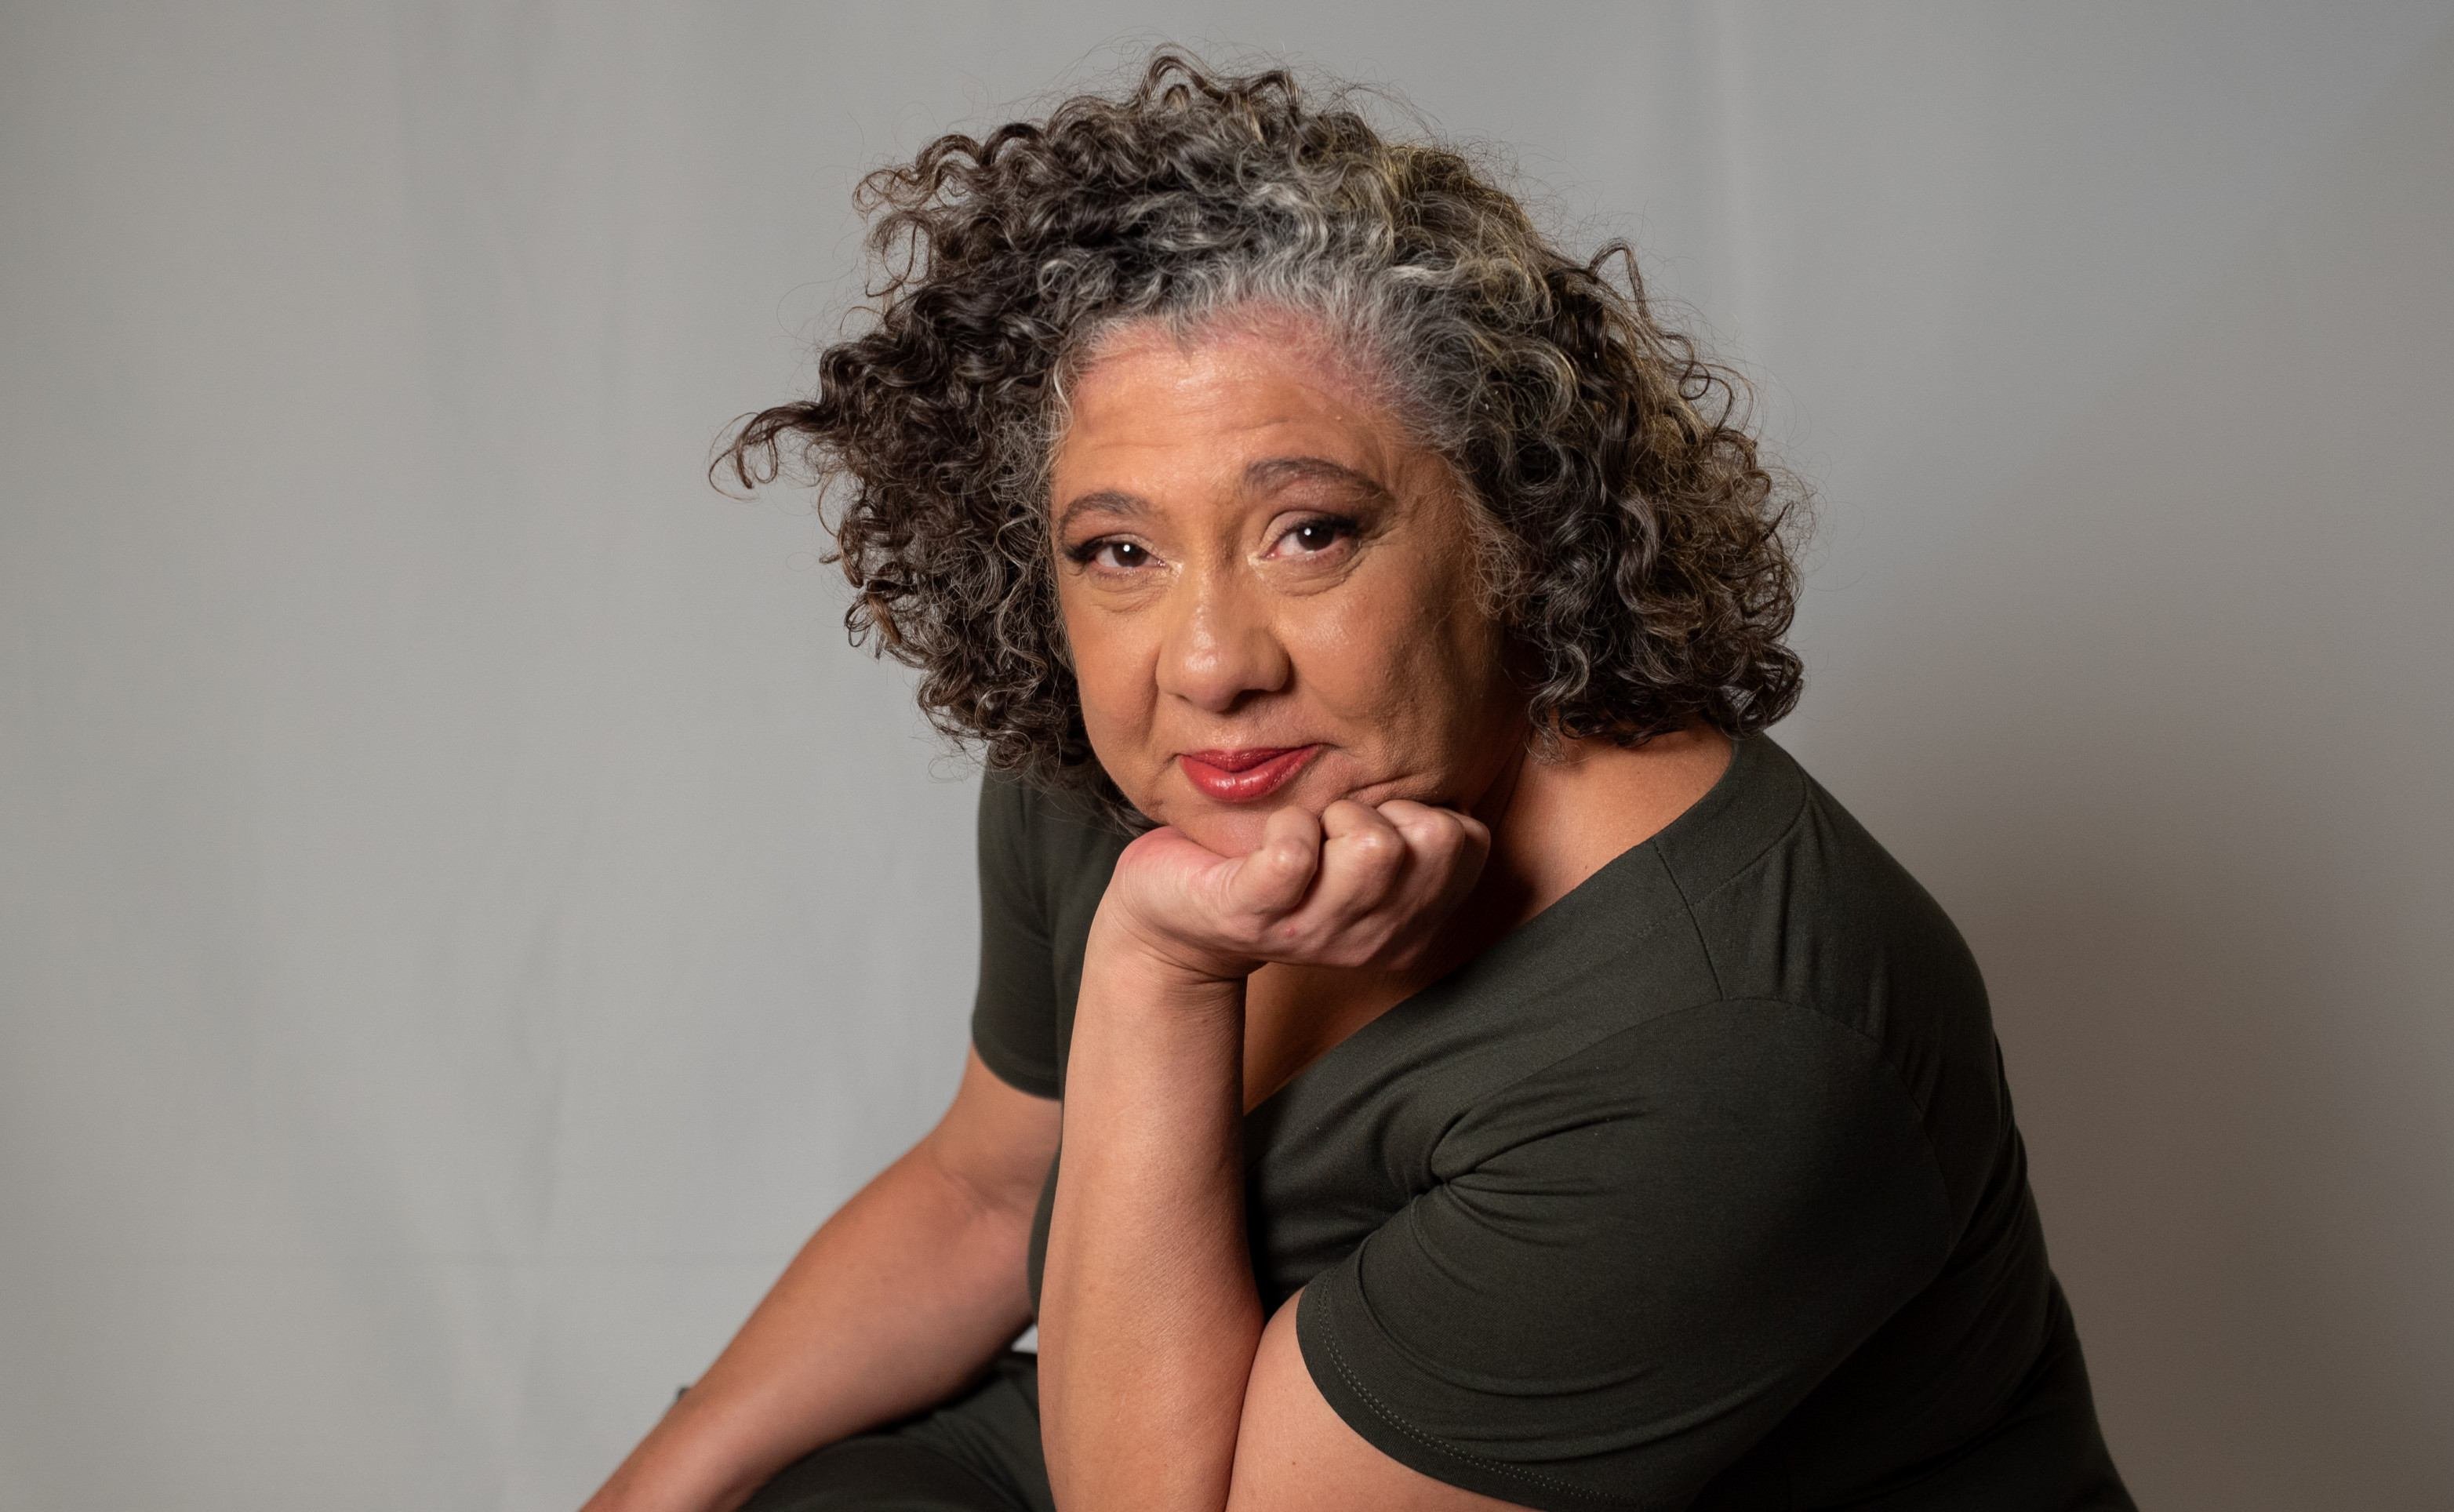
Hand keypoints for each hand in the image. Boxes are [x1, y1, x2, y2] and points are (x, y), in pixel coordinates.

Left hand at [1094, 798, 1491, 984]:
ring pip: (1377, 850)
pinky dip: (1283, 824)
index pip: (1470, 842)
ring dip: (1333, 812)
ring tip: (1303, 826)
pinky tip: (1267, 835)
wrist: (1175, 914)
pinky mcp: (1254, 915)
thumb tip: (1436, 739)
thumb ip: (1403, 817)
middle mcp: (1374, 937)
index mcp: (1410, 921)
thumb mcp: (1355, 840)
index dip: (1420, 810)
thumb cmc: (1276, 857)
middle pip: (1436, 841)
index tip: (1371, 820)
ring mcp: (1315, 932)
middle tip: (1332, 822)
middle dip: (1384, 807)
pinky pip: (1294, 855)